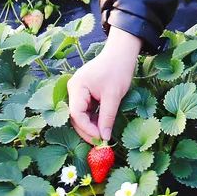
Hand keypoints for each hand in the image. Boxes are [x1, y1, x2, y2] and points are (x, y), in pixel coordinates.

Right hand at [67, 27, 141, 143]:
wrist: (122, 53)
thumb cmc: (118, 70)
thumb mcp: (114, 96)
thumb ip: (107, 117)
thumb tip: (104, 138)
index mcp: (77, 87)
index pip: (76, 113)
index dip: (87, 129)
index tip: (100, 138)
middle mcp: (74, 89)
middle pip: (76, 116)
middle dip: (87, 130)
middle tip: (101, 142)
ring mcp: (78, 91)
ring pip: (81, 115)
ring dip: (91, 126)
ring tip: (104, 136)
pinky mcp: (85, 93)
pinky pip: (86, 110)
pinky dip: (94, 119)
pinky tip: (103, 126)